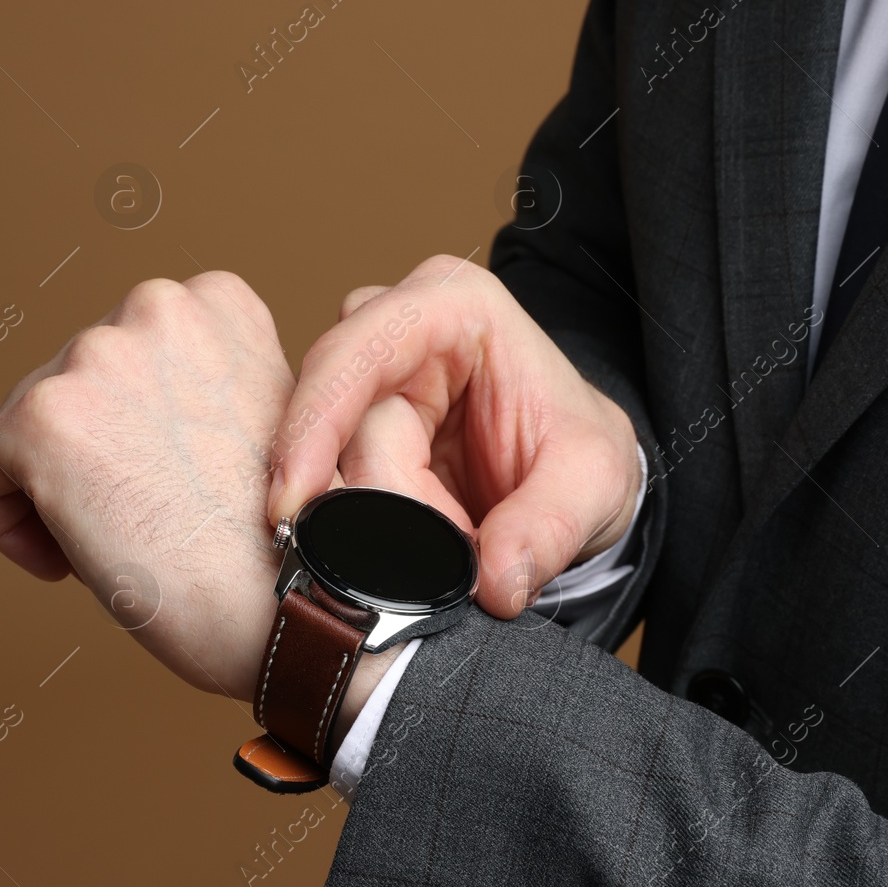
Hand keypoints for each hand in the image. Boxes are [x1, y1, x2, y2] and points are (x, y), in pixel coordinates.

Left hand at [0, 272, 300, 697]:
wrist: (309, 607)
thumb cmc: (299, 539)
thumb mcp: (275, 420)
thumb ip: (211, 382)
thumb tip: (143, 403)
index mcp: (216, 300)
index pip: (130, 345)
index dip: (141, 420)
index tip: (170, 477)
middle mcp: (156, 306)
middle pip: (75, 380)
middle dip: (99, 450)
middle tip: (148, 521)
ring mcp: (96, 355)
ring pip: (29, 425)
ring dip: (60, 485)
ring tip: (123, 543)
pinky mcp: (45, 418)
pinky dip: (8, 521)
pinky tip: (66, 563)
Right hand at [268, 255, 642, 618]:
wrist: (568, 475)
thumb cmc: (578, 451)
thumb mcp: (594, 485)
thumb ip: (549, 529)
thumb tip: (494, 581)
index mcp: (454, 306)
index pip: (354, 353)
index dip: (315, 424)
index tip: (293, 500)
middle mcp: (392, 330)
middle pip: (339, 429)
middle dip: (388, 508)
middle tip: (461, 546)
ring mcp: (363, 381)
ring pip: (331, 470)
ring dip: (386, 527)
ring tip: (461, 537)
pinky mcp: (346, 430)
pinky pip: (329, 493)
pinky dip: (367, 534)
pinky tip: (412, 546)